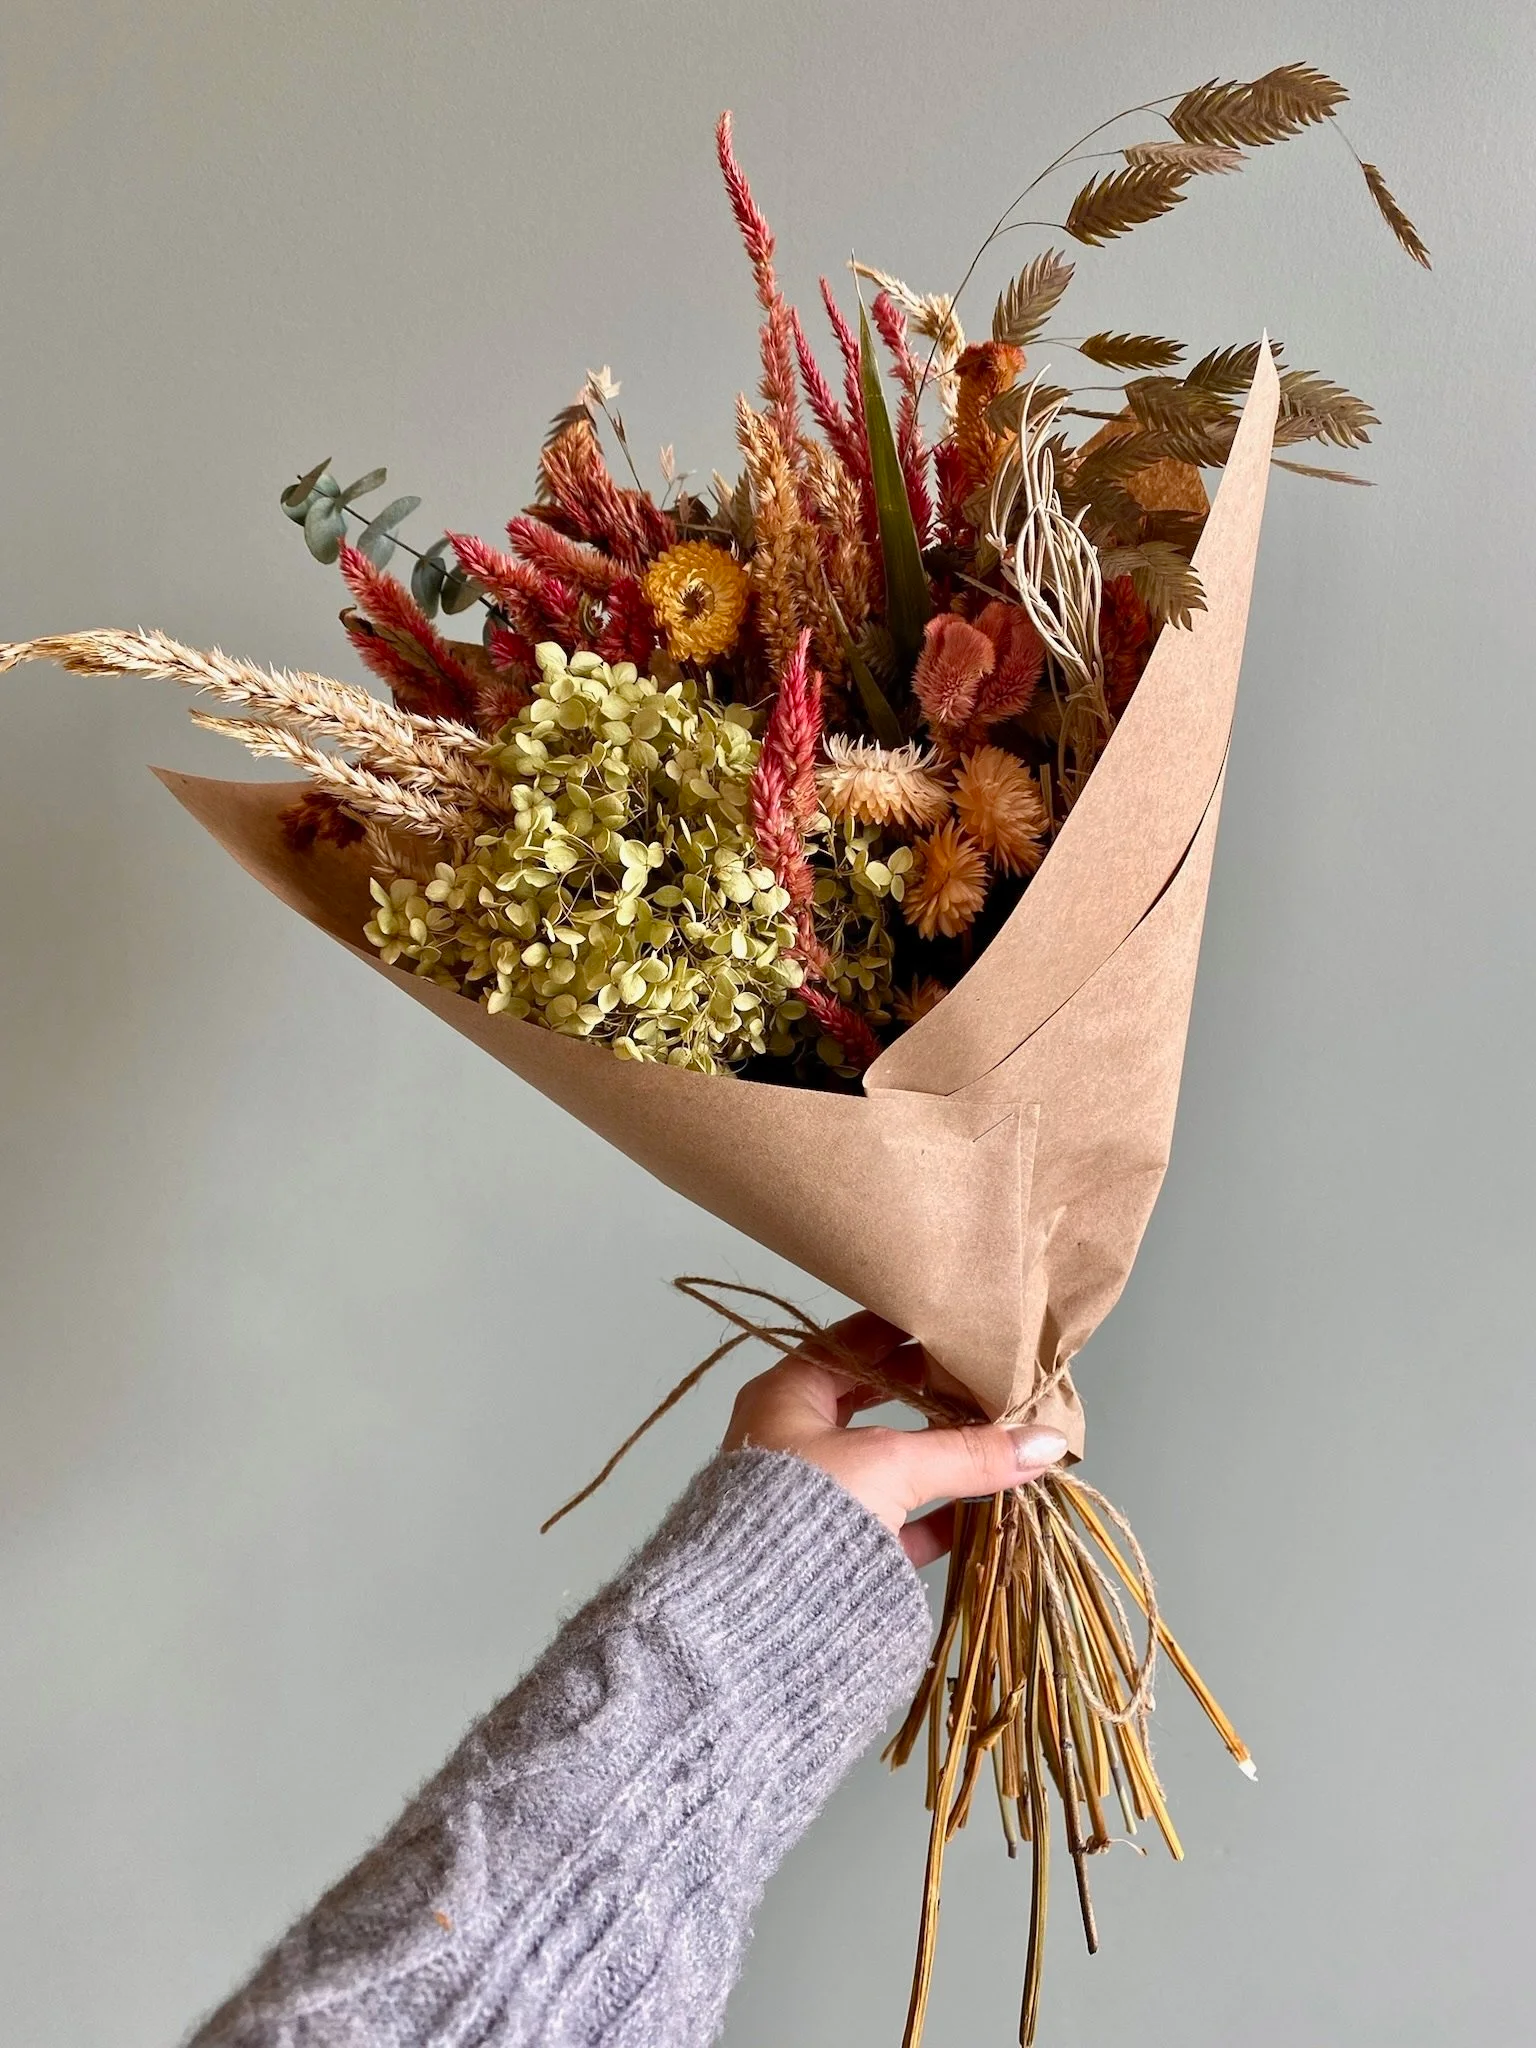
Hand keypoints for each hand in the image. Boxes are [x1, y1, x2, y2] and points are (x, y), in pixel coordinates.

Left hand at [721, 1311, 1066, 1566]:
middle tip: (985, 1377)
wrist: (755, 1617)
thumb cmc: (805, 1510)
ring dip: (940, 1453)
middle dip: (930, 1393)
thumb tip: (1049, 1440)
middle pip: (873, 1403)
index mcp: (786, 1395)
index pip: (854, 1343)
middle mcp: (794, 1439)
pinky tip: (986, 1507)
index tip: (958, 1322)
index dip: (906, 1331)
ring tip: (997, 1434)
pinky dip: (938, 1512)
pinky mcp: (834, 1551)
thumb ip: (969, 1452)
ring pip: (889, 1463)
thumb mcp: (892, 1462)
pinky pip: (895, 1521)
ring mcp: (813, 1497)